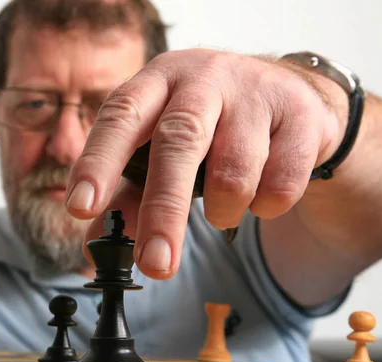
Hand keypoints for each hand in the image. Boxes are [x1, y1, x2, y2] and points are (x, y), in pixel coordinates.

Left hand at [65, 48, 342, 279]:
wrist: (289, 96)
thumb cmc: (211, 123)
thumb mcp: (163, 144)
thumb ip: (129, 192)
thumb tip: (97, 243)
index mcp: (158, 82)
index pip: (120, 116)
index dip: (99, 162)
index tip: (80, 207)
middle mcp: (204, 79)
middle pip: (179, 143)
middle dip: (164, 211)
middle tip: (154, 264)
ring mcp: (255, 92)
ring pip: (234, 174)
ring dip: (224, 211)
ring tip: (222, 207)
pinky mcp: (300, 115)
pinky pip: (281, 185)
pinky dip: (265, 207)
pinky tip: (261, 191)